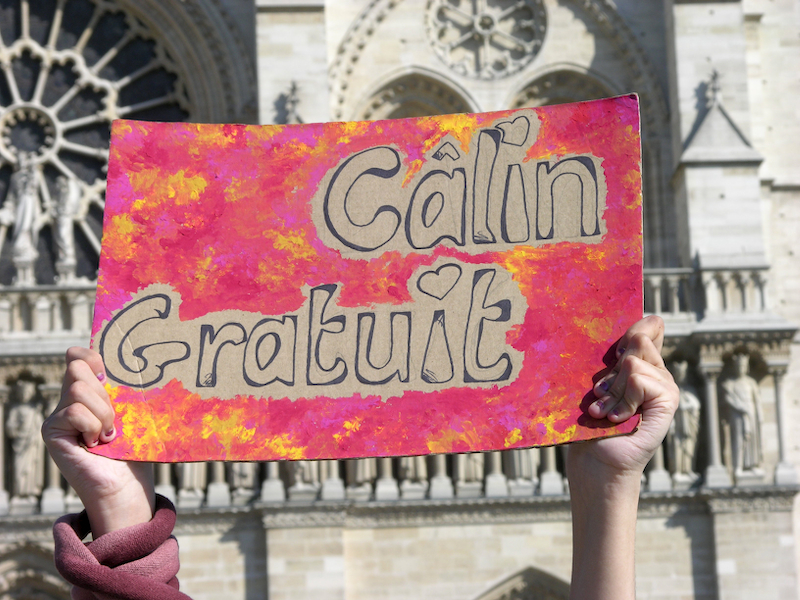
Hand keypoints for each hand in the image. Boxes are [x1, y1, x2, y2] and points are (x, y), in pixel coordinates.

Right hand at [42, 347, 154, 536]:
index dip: (90, 356)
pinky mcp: (52, 430)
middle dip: (103, 392)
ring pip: (77, 389)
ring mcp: (58, 415)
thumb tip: (124, 360)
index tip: (107, 375)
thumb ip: (121, 388)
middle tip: (112, 419)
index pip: (77, 356)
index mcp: (91, 391)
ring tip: (107, 434)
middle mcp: (70, 399)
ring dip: (102, 413)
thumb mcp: (131, 411)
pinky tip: (94, 444)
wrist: (126, 484)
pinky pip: (74, 412)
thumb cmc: (133, 450)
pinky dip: (92, 426)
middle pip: (77, 367)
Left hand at [566, 316, 678, 599]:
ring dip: (611, 389)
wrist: (593, 463)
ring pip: (632, 362)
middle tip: (601, 393)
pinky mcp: (667, 404)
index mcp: (641, 364)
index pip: (650, 326)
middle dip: (610, 367)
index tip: (615, 348)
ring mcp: (665, 388)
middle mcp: (657, 373)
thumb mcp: (593, 383)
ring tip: (604, 411)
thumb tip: (619, 326)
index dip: (636, 326)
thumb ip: (607, 358)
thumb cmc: (586, 424)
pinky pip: (641, 380)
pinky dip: (622, 399)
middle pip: (637, 339)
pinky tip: (614, 419)